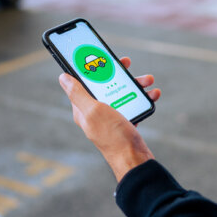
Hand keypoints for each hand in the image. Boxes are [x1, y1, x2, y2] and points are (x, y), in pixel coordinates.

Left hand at [59, 56, 160, 181]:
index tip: (101, 55)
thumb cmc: (113, 137)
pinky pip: (133, 104)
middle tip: (128, 63)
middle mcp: (95, 112)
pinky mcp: (125, 122)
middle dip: (118, 73)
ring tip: (148, 80)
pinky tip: (153, 95)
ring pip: (122, 92)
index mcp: (83, 108)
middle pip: (105, 84)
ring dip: (135, 84)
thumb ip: (78, 94)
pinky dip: (143, 98)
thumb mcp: (94, 111)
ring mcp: (110, 117)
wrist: (135, 161)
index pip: (83, 81)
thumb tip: (63, 77)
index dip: (91, 66)